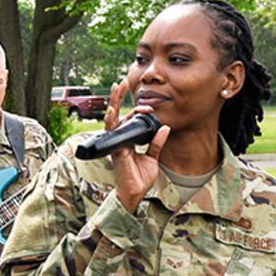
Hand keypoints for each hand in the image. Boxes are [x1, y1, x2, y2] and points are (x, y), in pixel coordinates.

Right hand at [104, 79, 169, 213]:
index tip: (150, 106)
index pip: (129, 119)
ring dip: (113, 103)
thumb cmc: (140, 178)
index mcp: (128, 140)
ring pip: (112, 119)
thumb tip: (165, 128)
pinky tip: (112, 111)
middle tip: (121, 83)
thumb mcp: (153, 157)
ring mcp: (116, 144)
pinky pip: (111, 132)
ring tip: (117, 88)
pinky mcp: (116, 149)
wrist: (135, 193)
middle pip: (117, 114)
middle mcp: (119, 140)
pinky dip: (111, 120)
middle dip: (118, 98)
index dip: (139, 110)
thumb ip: (157, 143)